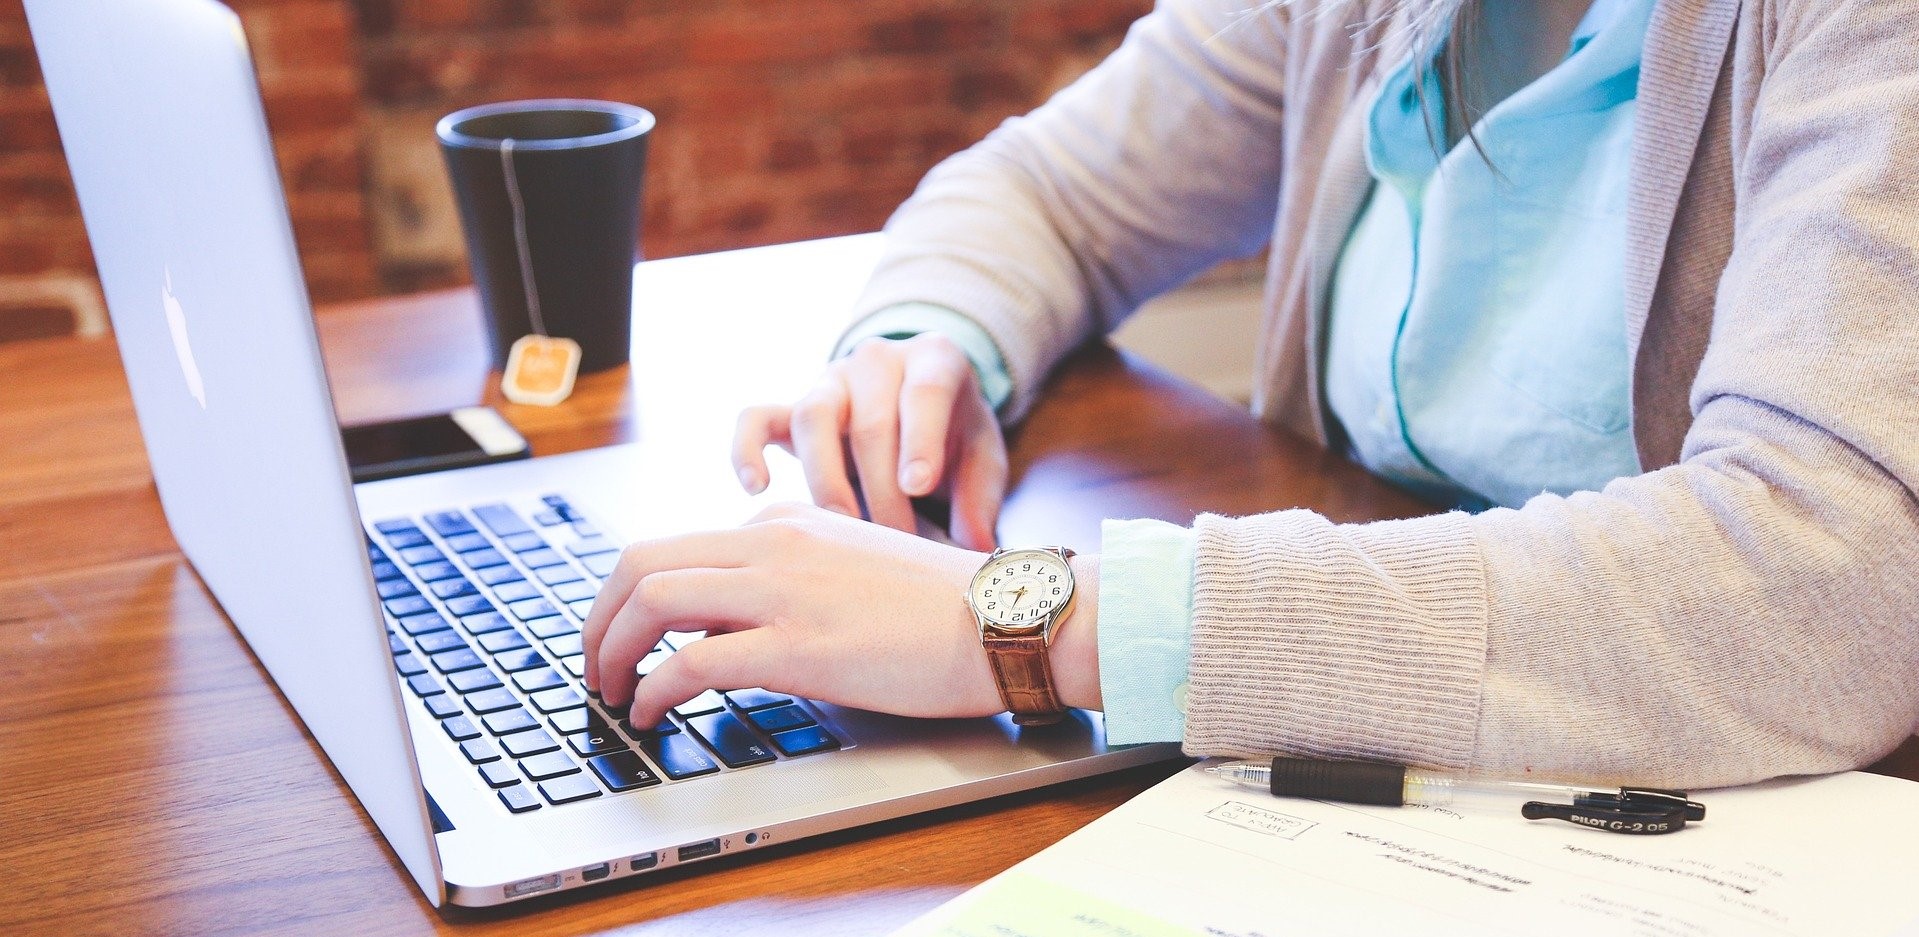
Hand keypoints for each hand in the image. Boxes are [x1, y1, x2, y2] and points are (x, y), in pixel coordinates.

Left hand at [581, 503, 1100, 728]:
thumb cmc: (943, 608)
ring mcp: (783, 591)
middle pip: (641, 561)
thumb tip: (727, 628)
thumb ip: (790, 581)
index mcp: (786, 523)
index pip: (677, 547)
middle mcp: (773, 543)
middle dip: (599, 618)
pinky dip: (653, 690)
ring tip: (611, 692)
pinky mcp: (797, 645)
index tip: (623, 636)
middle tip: (594, 665)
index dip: (630, 598)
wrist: (1004, 618)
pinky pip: (692, 661)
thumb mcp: (851, 568)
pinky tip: (652, 714)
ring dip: (611, 650)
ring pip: (653, 600)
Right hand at [732, 333, 1006, 549]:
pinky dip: (747, 449)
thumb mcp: (983, 458)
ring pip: (813, 417)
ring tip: (843, 529)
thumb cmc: (955, 437)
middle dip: (881, 489)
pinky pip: (756, 418)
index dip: (920, 439)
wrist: (920, 406)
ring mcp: (830, 381)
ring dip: (827, 480)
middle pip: (870, 421)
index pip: (925, 391)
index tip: (917, 486)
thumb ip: (981, 499)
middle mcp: (878, 360)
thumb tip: (976, 548)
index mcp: (935, 360)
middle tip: (896, 542)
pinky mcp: (791, 407)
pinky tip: (757, 489)